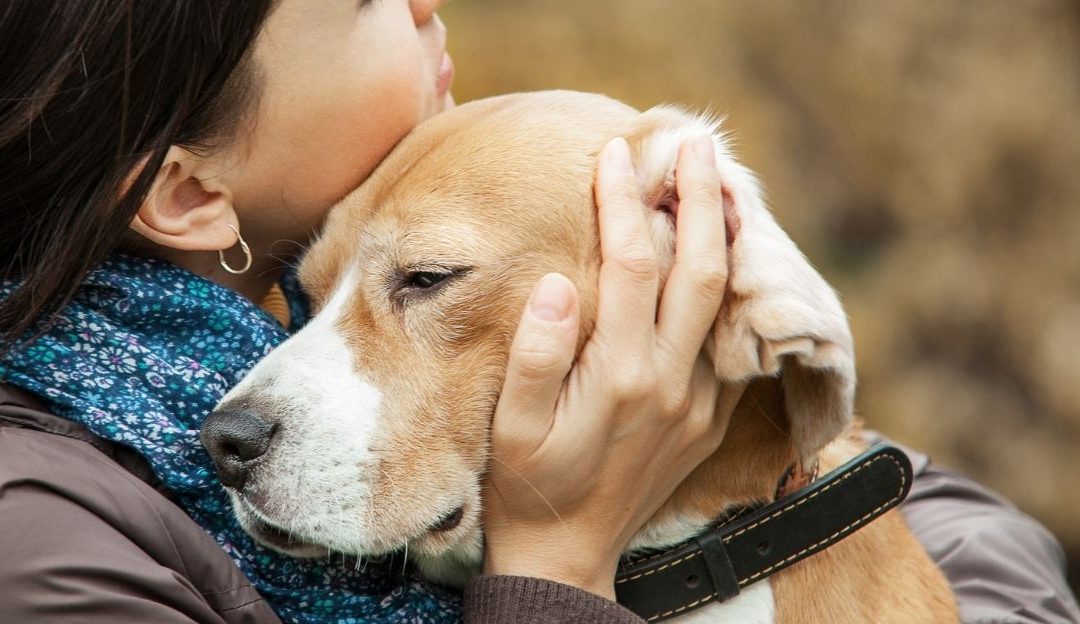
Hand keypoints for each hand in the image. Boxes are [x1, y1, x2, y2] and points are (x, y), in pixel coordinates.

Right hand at [481, 134, 745, 598]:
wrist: (569, 554)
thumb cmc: (529, 484)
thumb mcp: (511, 427)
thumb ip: (535, 354)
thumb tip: (558, 282)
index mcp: (620, 376)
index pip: (632, 265)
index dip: (624, 202)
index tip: (615, 154)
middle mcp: (672, 383)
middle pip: (702, 269)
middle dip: (700, 199)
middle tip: (696, 143)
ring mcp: (700, 402)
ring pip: (727, 302)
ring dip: (727, 236)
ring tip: (723, 183)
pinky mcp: (710, 418)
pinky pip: (730, 341)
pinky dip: (730, 289)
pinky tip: (721, 258)